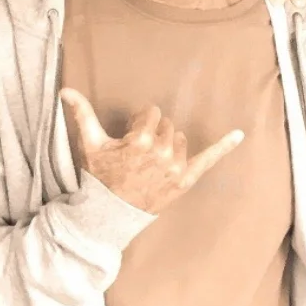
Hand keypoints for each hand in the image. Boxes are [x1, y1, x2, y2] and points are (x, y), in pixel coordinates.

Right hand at [60, 88, 242, 215]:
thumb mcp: (90, 144)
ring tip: (151, 162)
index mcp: (140, 140)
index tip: (130, 135)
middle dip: (154, 133)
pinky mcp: (185, 180)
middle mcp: (161, 152)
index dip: (139, 122)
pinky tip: (239, 134)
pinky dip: (224, 146)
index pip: (151, 113)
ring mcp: (175, 167)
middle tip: (138, 152)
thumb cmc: (100, 177)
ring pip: (180, 139)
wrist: (110, 214)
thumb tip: (66, 90)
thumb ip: (82, 114)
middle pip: (167, 125)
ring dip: (168, 144)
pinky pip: (208, 159)